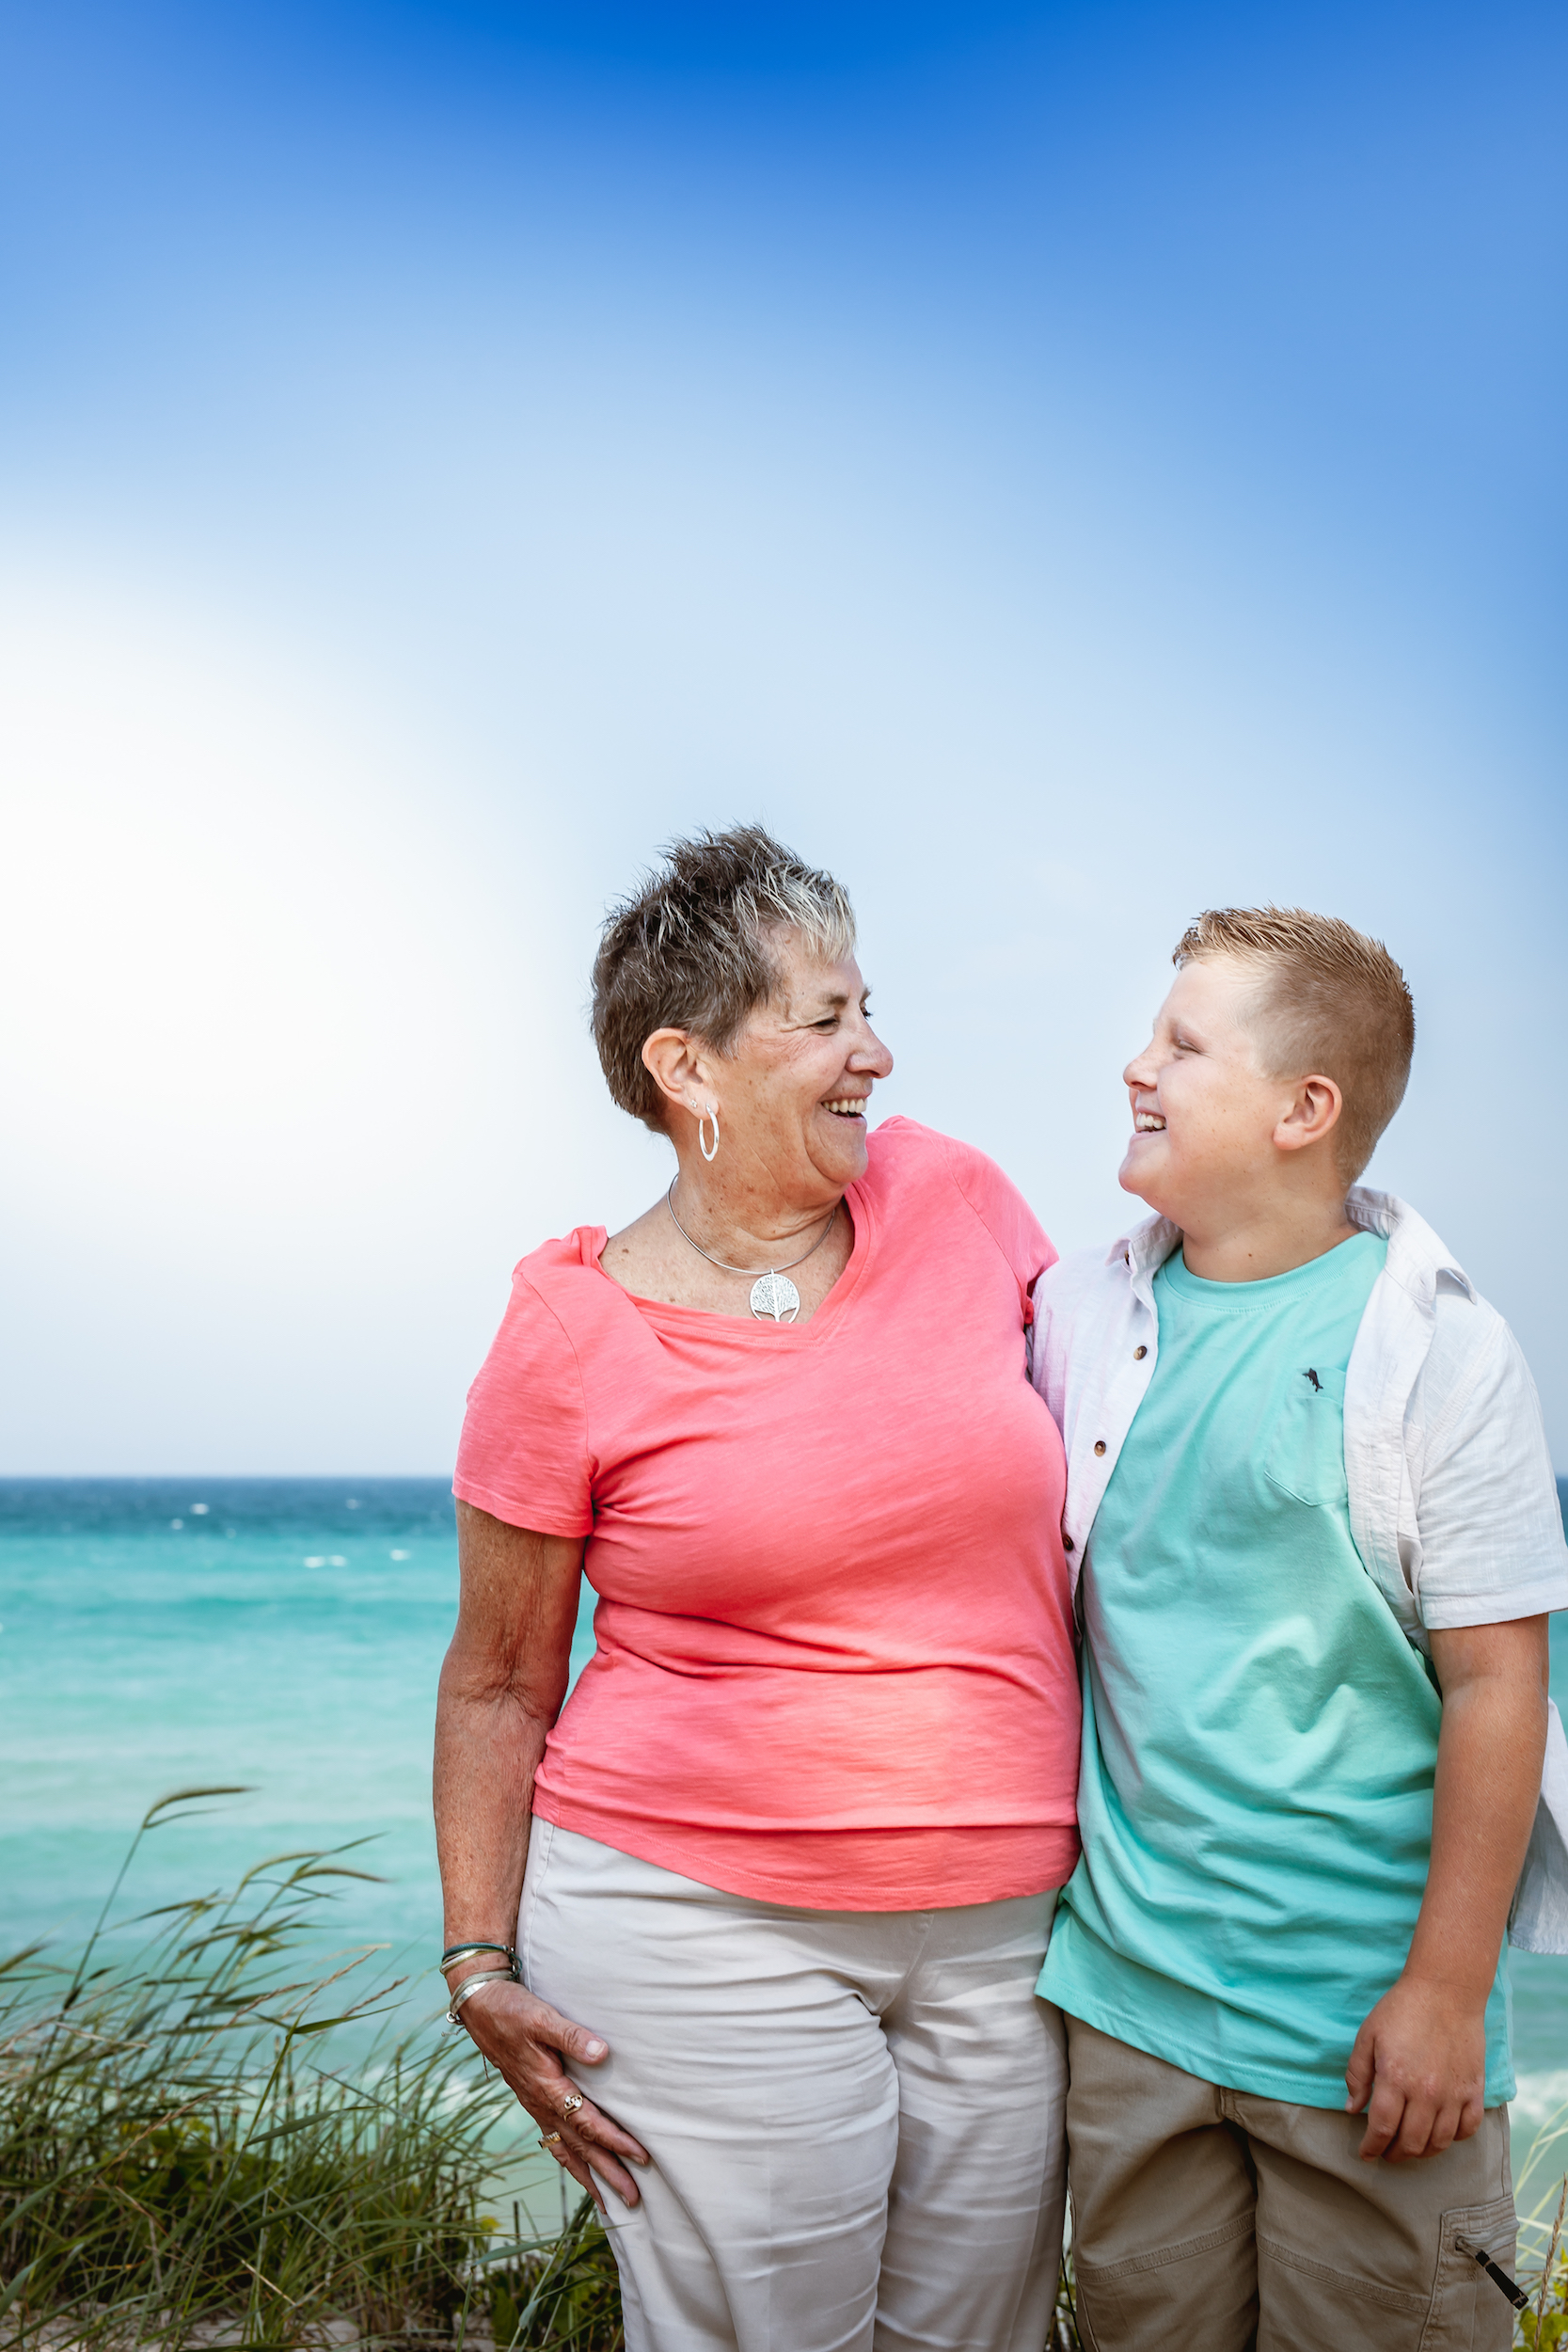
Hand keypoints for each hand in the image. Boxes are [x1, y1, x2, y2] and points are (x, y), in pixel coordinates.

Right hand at [453, 1980, 649, 2207]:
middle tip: (632, 2199)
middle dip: (607, 2174)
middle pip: (579, 2148)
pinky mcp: (532, 2100)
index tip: (640, 2157)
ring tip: (607, 2200)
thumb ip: (572, 2036)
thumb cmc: (512, 2012)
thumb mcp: (542, 2018)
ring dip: (588, 2176)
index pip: (588, 2124)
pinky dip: (568, 2160)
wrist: (480, 2008)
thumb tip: (602, 2053)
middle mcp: (541, 2105)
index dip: (615, 2141)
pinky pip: (552, 2140)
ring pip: (565, 2151)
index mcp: (547, 2088)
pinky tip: (577, 2168)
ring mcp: (535, 2106)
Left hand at [1345, 1973, 1486, 2161]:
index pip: (1382, 2129)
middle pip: (1410, 2143)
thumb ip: (1357, 2075)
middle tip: (1386, 2152)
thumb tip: (1352, 2109)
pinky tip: (1440, 2134)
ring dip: (1421, 2152)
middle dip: (1394, 2154)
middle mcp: (1426, 2093)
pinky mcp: (1474, 2090)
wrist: (1446, 1991)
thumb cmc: (1401, 2010)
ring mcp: (1454, 2094)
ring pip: (1438, 2143)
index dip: (1371, 2147)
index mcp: (1395, 2079)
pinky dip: (1453, 2139)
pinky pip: (1467, 2130)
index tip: (1365, 2153)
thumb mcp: (1368, 2035)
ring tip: (1410, 2147)